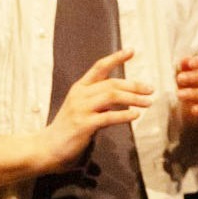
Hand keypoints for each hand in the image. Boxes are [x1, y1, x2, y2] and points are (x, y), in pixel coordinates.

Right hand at [40, 50, 152, 170]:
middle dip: (134, 85)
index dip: (115, 58)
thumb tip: (124, 98)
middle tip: (150, 89)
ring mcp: (81, 109)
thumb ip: (99, 101)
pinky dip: (124, 115)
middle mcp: (80, 95)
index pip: (99, 67)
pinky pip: (108, 117)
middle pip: (111, 83)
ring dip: (133, 98)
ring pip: (112, 96)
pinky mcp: (83, 124)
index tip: (131, 51)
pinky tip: (135, 115)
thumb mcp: (81, 108)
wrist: (47, 147)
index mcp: (79, 88)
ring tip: (148, 102)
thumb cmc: (67, 128)